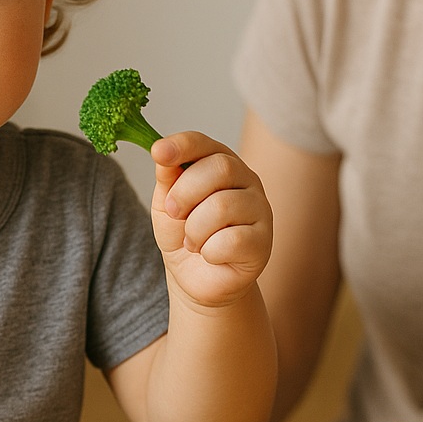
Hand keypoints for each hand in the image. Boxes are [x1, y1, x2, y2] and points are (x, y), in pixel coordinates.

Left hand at [150, 131, 272, 308]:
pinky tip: (211, 255)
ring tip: (192, 241)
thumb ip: (166, 178)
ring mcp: (260, 210)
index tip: (158, 152)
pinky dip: (209, 251)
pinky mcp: (264, 242)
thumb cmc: (183, 234)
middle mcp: (247, 180)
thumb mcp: (165, 204)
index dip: (181, 145)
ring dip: (194, 229)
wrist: (195, 278)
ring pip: (223, 206)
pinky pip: (231, 240)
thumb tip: (161, 153)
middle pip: (220, 168)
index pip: (204, 143)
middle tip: (173, 213)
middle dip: (185, 193)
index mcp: (221, 163)